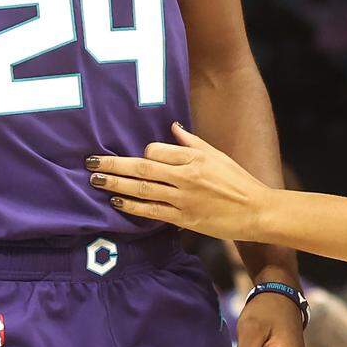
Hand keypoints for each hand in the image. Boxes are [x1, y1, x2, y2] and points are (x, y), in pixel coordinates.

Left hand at [86, 124, 271, 241]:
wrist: (256, 210)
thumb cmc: (237, 180)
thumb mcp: (216, 154)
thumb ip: (191, 142)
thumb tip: (173, 126)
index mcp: (194, 158)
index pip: (156, 151)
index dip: (141, 153)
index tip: (134, 156)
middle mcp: (186, 177)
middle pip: (142, 168)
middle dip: (114, 165)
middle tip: (90, 163)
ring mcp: (184, 199)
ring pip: (143, 190)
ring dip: (117, 184)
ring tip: (96, 180)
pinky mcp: (185, 219)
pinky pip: (153, 212)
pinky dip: (133, 206)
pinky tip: (118, 201)